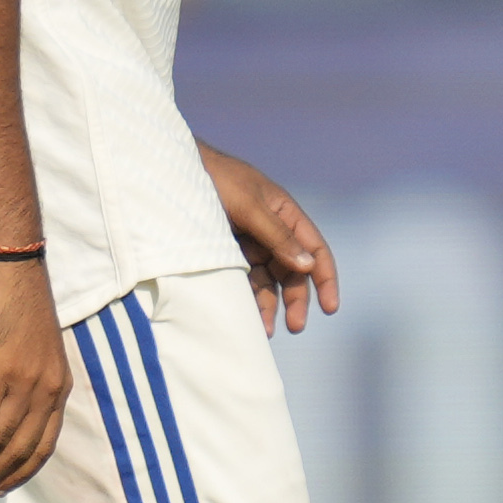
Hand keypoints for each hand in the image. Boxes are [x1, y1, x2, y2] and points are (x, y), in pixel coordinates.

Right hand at [0, 255, 67, 490]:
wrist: (11, 267)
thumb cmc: (17, 302)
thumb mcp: (35, 350)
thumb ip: (28, 381)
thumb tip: (4, 409)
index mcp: (58, 387)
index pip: (45, 444)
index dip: (23, 470)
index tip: (4, 484)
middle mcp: (46, 390)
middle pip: (21, 448)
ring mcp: (23, 382)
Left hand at [201, 143, 336, 334]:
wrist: (173, 173)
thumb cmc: (217, 178)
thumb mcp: (250, 206)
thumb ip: (278, 236)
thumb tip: (307, 265)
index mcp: (285, 214)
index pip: (315, 249)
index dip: (325, 278)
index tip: (330, 307)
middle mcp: (272, 231)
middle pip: (293, 271)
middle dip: (296, 299)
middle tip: (295, 326)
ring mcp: (249, 244)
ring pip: (268, 281)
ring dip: (269, 305)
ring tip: (265, 330)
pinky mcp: (227, 254)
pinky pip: (243, 281)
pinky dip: (247, 299)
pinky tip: (246, 317)